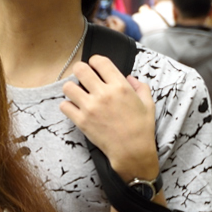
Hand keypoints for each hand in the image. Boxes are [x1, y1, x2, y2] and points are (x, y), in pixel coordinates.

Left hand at [61, 56, 158, 180]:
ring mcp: (90, 107)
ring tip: (78, 94)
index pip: (100, 62)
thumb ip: (139, 86)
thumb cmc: (141, 127)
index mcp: (120, 86)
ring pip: (68, 86)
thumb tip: (128, 77)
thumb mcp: (148, 102)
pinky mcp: (81, 121)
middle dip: (80, 71)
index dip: (95, 61)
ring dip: (72, 88)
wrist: (132, 150)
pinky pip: (64, 105)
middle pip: (80, 69)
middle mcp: (103, 94)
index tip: (94, 66)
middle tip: (83, 78)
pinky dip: (67, 105)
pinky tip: (75, 108)